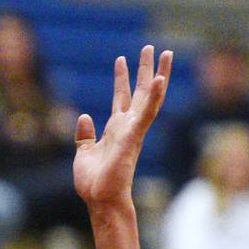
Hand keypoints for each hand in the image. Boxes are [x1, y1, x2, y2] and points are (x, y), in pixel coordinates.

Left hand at [73, 46, 170, 211]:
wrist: (100, 200)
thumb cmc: (95, 182)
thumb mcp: (84, 153)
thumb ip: (84, 135)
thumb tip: (84, 116)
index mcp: (116, 129)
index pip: (123, 98)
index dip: (122, 78)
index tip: (122, 59)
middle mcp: (128, 126)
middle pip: (141, 92)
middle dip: (144, 69)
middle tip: (150, 48)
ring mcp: (133, 130)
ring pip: (150, 97)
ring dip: (158, 75)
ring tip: (164, 53)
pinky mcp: (134, 137)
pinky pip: (147, 113)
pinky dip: (154, 96)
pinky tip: (160, 79)